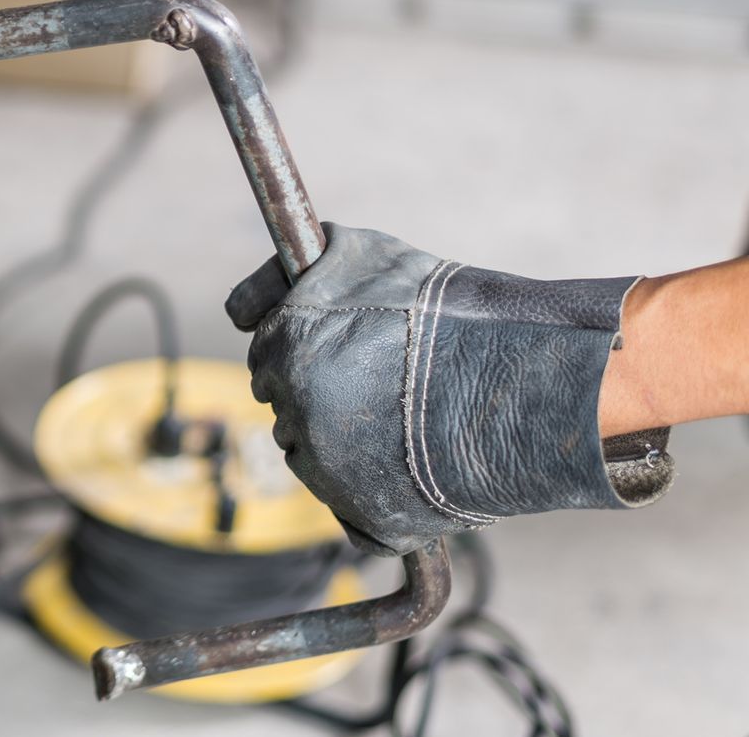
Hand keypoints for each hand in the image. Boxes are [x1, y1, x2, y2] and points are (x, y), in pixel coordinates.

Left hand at [225, 224, 673, 555]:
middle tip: (378, 385)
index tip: (326, 352)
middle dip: (319, 396)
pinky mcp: (367, 516)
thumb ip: (289, 277)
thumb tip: (248, 308)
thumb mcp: (361, 255)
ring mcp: (328, 469)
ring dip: (342, 446)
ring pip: (313, 459)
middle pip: (286, 409)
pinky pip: (352, 512)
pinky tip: (410, 468)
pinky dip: (373, 498)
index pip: (263, 357)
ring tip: (403, 422)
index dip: (294, 352)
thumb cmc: (448, 309)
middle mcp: (296, 409)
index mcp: (287, 346)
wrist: (523, 376)